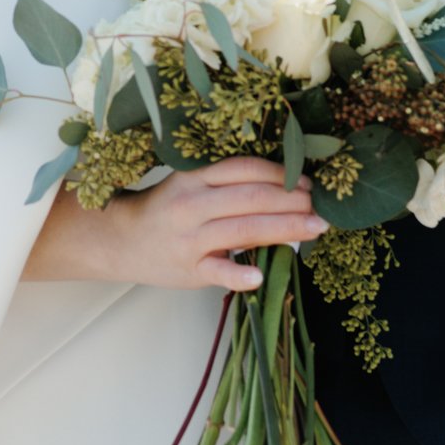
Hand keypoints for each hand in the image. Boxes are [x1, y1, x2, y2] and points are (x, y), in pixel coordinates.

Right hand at [41, 156, 324, 291]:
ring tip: (316, 230)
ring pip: (243, 230)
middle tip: (322, 206)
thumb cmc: (166, 211)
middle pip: (251, 199)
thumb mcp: (191, 186)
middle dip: (293, 201)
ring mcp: (189, 238)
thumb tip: (286, 186)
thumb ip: (228, 185)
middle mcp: (193, 204)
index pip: (244, 169)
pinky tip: (260, 275)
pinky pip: (217, 271)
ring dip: (285, 229)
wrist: (121, 242)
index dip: (281, 174)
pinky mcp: (187, 270)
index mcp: (195, 178)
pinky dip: (238, 273)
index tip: (308, 182)